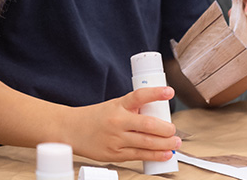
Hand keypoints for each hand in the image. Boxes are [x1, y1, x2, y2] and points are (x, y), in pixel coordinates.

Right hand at [64, 87, 179, 162]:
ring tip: (175, 143)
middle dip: (166, 129)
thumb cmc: (94, 117)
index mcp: (118, 105)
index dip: (156, 93)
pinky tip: (165, 154)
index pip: (139, 96)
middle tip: (174, 130)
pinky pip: (139, 155)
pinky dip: (155, 155)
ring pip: (147, 142)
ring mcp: (117, 139)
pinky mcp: (116, 154)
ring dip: (165, 144)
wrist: (71, 130)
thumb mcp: (113, 106)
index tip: (170, 91)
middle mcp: (118, 121)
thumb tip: (158, 115)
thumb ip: (133, 109)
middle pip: (148, 125)